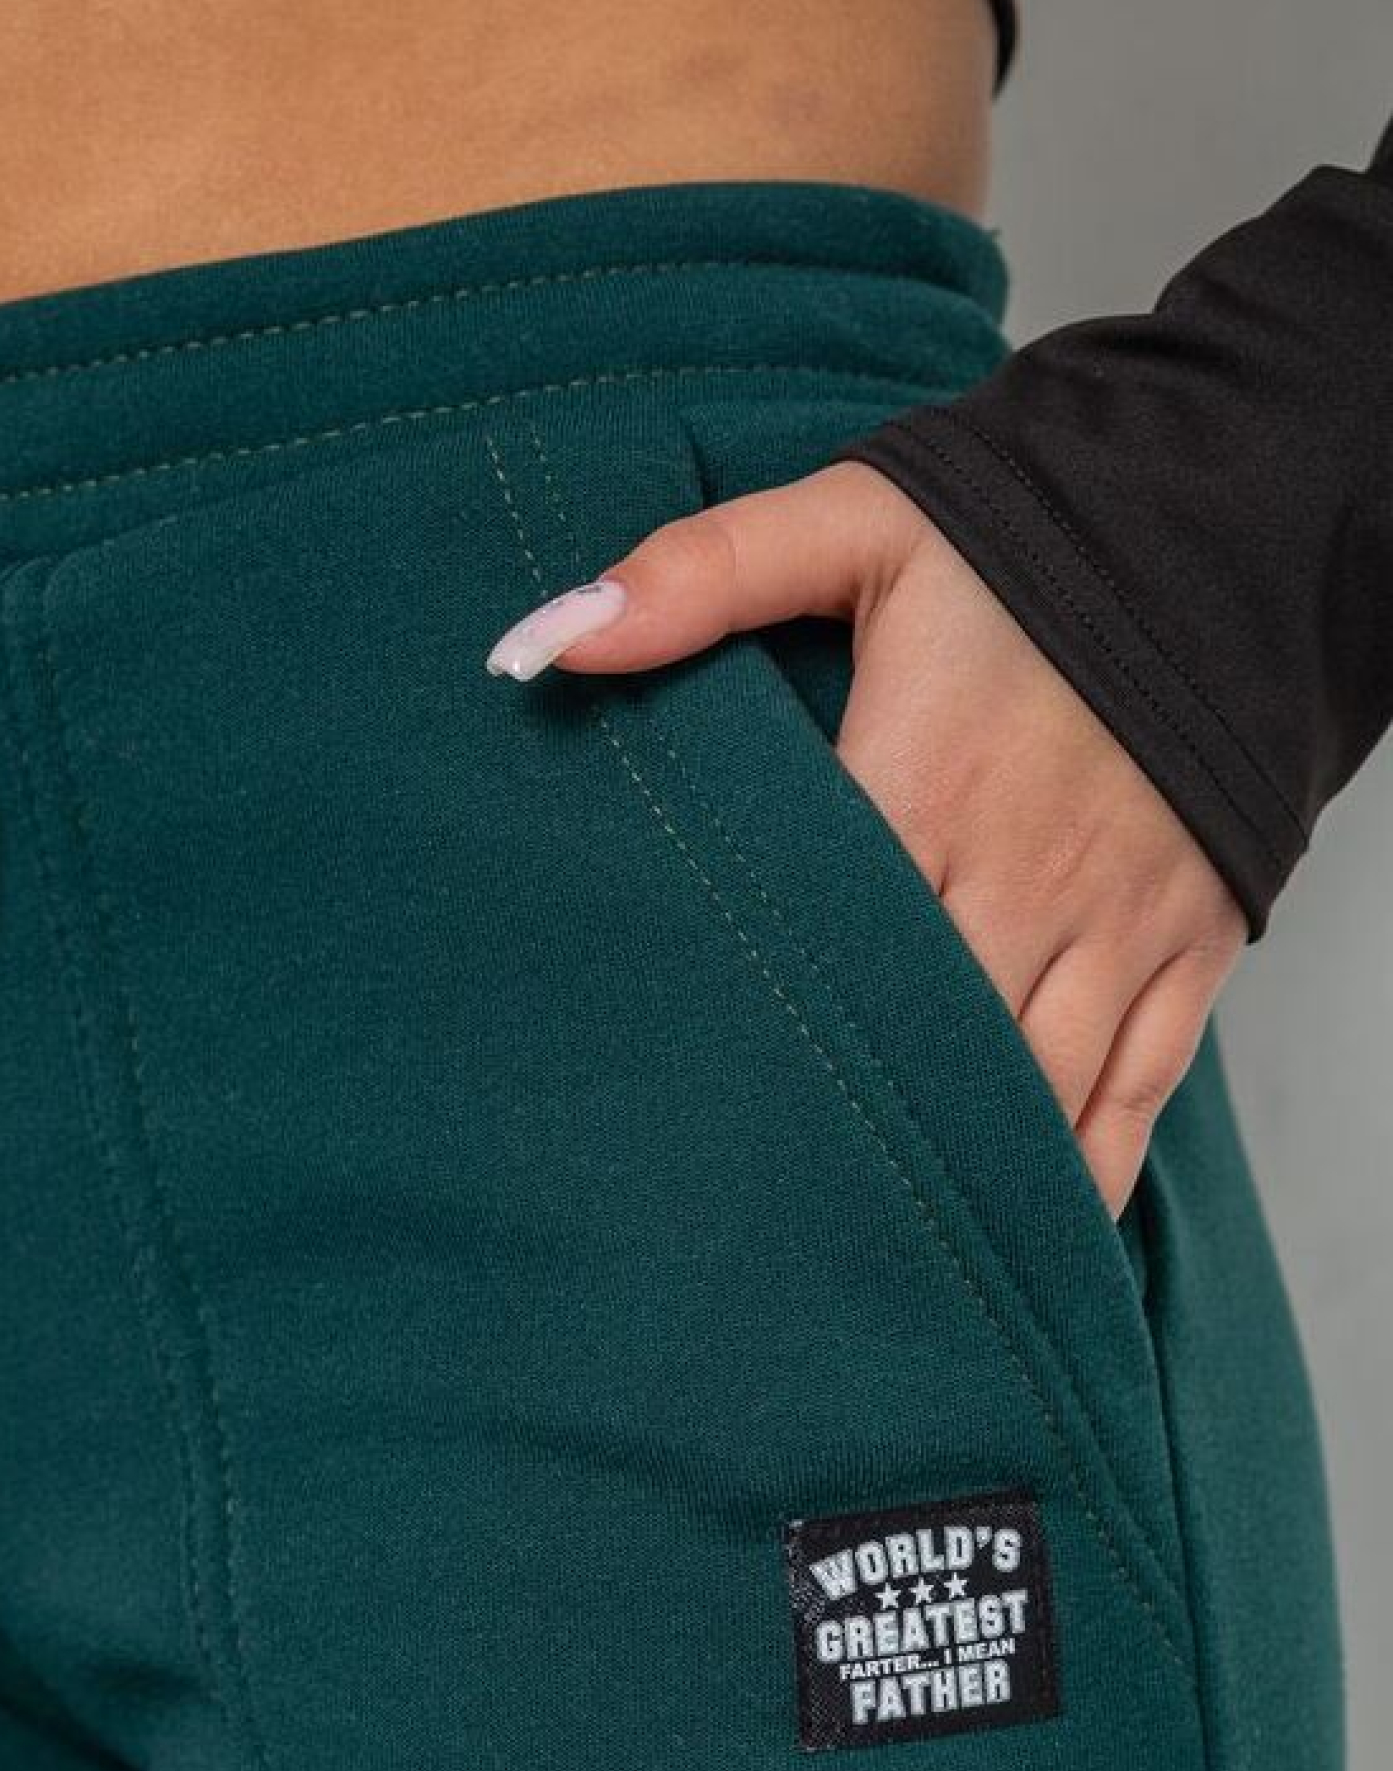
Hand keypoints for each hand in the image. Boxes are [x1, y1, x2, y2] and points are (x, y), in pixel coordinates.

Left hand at [487, 463, 1247, 1217]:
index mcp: (924, 789)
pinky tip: (1018, 1228)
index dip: (751, 1032)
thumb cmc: (1026, 538)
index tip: (670, 1106)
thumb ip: (701, 575)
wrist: (1225, 518)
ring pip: (1033, 1094)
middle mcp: (1025, 877)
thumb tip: (544, 644)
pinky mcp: (1192, 946)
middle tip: (746, 1220)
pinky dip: (1078, 1171)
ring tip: (862, 1252)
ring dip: (958, 1173)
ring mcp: (1119, 924)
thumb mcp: (857, 523)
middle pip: (924, 1049)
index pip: (823, 946)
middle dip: (843, 1131)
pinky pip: (1137, 1097)